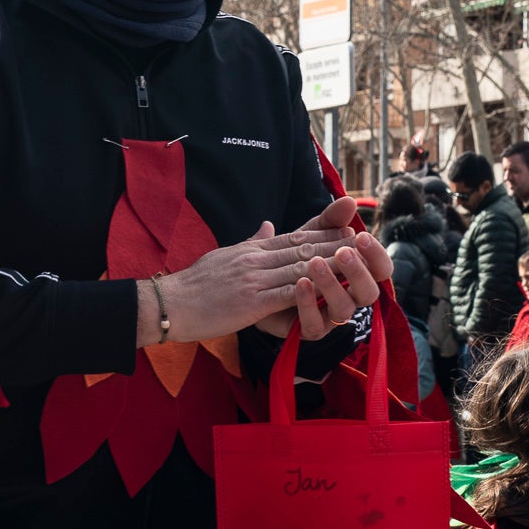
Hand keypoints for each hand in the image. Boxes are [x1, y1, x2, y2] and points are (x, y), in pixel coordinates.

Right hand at [137, 196, 368, 346]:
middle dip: (332, 244)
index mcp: (250, 249)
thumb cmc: (195, 285)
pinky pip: (284, 294)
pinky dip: (308, 290)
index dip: (321, 233)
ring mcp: (253, 279)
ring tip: (354, 262)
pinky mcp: (250, 301)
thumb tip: (267, 225)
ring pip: (298, 268)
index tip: (345, 230)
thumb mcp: (224, 255)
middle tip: (360, 240)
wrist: (169, 303)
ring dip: (328, 265)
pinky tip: (327, 289)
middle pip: (301, 248)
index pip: (292, 237)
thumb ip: (250, 242)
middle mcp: (254, 259)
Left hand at [267, 228, 393, 341]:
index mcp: (356, 275)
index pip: (381, 269)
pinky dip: (308, 303)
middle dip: (358, 272)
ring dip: (331, 285)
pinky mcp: (309, 330)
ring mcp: (330, 317)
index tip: (361, 236)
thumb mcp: (310, 236)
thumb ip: (329, 220)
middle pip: (370, 293)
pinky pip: (315, 324)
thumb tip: (349, 200)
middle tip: (343, 251)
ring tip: (314, 263)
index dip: (376, 255)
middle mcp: (349, 298)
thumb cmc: (293, 259)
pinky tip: (299, 282)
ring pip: (344, 309)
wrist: (259, 286)